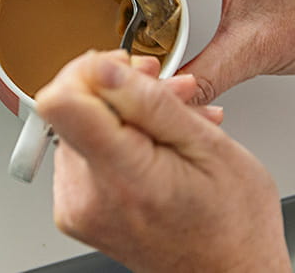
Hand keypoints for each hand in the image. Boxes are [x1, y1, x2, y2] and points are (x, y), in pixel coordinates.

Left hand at [36, 50, 289, 272]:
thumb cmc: (234, 226)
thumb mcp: (211, 148)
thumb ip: (150, 103)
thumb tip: (103, 68)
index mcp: (122, 178)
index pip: (60, 101)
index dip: (90, 71)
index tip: (126, 71)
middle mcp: (88, 197)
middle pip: (74, 110)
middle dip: (122, 91)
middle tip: (173, 94)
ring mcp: (79, 209)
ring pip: (84, 128)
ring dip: (129, 116)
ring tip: (179, 124)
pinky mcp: (78, 212)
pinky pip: (88, 155)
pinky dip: (122, 141)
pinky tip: (161, 146)